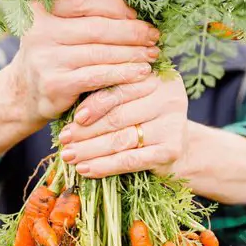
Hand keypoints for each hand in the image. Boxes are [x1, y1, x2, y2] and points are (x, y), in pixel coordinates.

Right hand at [6, 0, 160, 129]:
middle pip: (97, 27)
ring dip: (132, 53)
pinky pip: (98, 76)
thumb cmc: (51, 56)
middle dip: (131, 31)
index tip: (137, 16)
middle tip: (153, 36)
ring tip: (152, 54)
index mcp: (40, 8)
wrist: (23, 95)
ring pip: (101, 52)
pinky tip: (140, 73)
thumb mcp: (57, 29)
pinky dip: (123, 73)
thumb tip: (133, 13)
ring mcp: (46, 58)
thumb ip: (83, 17)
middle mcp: (39, 31)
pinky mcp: (56, 84)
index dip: (115, 7)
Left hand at [58, 72, 188, 178]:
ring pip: (121, 139)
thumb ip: (109, 97)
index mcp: (158, 76)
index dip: (94, 104)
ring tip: (69, 156)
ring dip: (90, 149)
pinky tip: (86, 169)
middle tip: (64, 140)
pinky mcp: (171, 150)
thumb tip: (69, 113)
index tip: (73, 118)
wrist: (181, 149)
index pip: (120, 89)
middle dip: (87, 130)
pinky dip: (105, 166)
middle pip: (118, 115)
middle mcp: (170, 97)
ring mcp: (173, 124)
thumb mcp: (132, 102)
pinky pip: (130, 160)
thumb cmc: (146, 120)